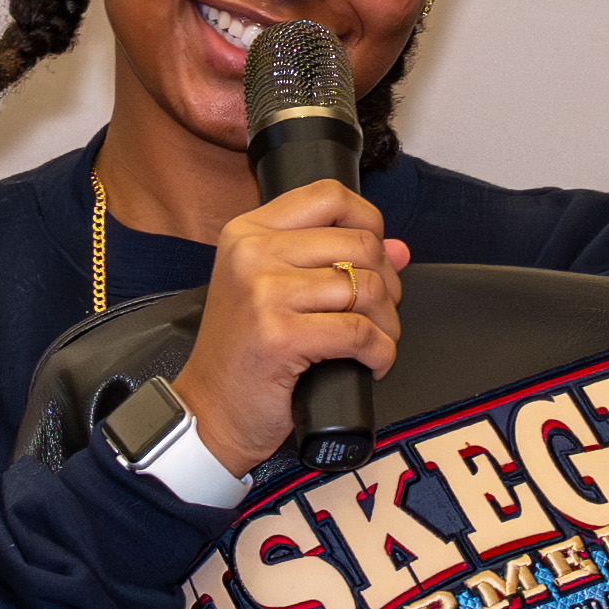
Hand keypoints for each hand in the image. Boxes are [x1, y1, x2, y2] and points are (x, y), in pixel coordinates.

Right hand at [178, 178, 404, 471]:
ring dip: (386, 323)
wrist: (209, 412)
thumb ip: (333, 261)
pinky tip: (371, 364)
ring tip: (375, 344)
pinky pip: (360, 332)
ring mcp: (263, 293)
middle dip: (387, 283)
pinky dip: (380, 353)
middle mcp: (252, 253)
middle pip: (358, 244)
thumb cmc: (244, 354)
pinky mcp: (280, 335)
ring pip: (367, 288)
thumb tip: (399, 249)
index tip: (375, 257)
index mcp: (247, 232)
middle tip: (379, 314)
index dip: (368, 221)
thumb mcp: (276, 293)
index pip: (328, 196)